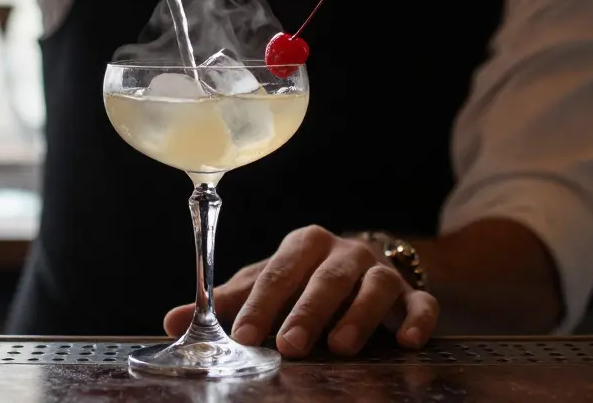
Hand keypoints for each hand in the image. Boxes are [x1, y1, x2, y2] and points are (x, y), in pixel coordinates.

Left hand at [164, 225, 439, 356]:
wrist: (362, 272)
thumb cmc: (304, 282)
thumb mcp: (266, 287)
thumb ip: (227, 304)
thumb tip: (171, 322)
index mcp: (303, 245)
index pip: (278, 272)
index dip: (260, 303)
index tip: (244, 335)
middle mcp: (344, 253)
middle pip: (325, 279)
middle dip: (306, 312)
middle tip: (289, 345)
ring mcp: (381, 273)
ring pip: (374, 288)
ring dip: (358, 316)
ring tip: (340, 346)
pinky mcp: (412, 294)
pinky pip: (422, 303)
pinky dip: (418, 319)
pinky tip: (408, 341)